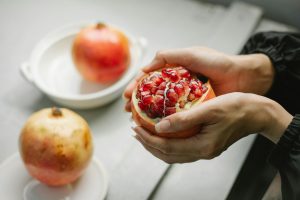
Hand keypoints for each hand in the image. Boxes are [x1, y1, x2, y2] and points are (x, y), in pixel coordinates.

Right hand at [124, 47, 274, 110]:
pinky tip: (158, 128)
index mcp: (174, 72)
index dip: (136, 87)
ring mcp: (185, 99)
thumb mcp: (193, 55)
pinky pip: (177, 117)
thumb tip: (145, 68)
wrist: (245, 77)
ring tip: (138, 122)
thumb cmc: (220, 63)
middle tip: (128, 112)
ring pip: (162, 108)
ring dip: (148, 115)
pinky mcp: (195, 110)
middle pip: (152, 95)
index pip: (149, 80)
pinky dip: (166, 122)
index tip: (126, 96)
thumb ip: (169, 56)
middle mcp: (177, 86)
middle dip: (138, 103)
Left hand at [132, 93, 291, 163]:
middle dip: (148, 144)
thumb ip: (184, 119)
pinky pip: (182, 149)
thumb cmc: (237, 107)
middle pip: (167, 155)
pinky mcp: (207, 145)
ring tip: (145, 133)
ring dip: (157, 145)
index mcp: (202, 146)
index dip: (148, 138)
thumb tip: (159, 126)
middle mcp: (202, 152)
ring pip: (174, 154)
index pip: (166, 147)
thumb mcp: (209, 109)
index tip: (136, 127)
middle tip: (135, 131)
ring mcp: (205, 151)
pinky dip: (169, 143)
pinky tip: (164, 134)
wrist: (258, 113)